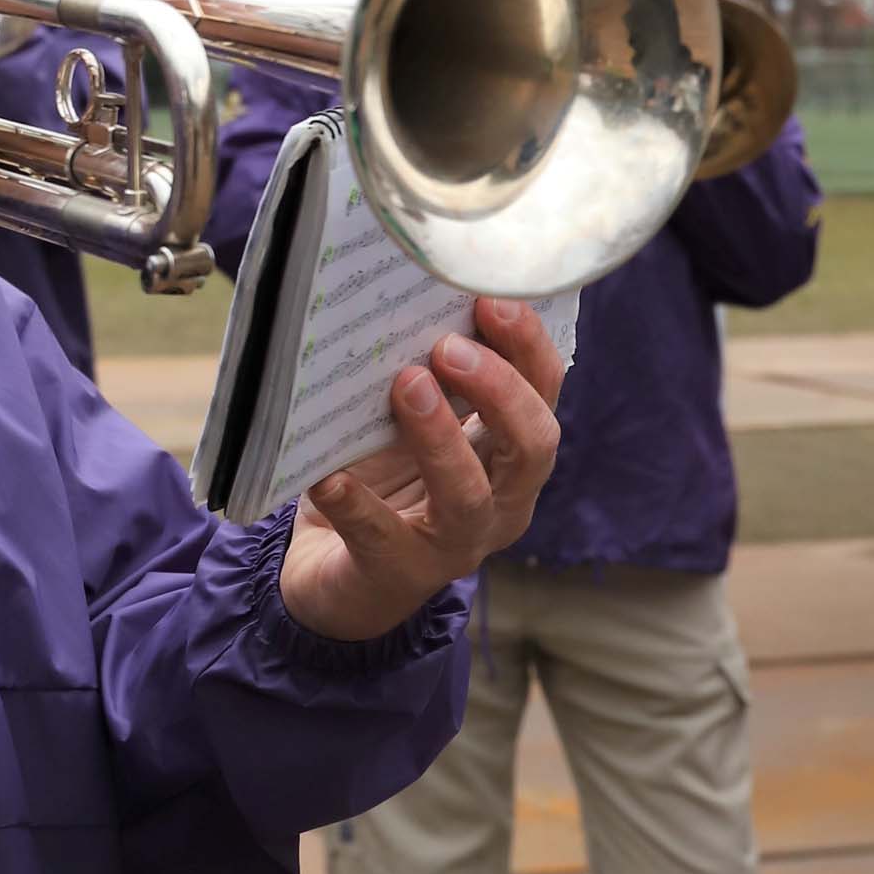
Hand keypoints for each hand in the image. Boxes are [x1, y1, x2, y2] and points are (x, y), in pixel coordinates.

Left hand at [279, 299, 564, 640]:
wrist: (331, 574)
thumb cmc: (382, 482)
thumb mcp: (409, 423)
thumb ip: (426, 377)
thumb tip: (411, 298)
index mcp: (511, 456)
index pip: (544, 394)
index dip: (528, 346)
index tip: (490, 298)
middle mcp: (500, 503)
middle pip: (532, 445)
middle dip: (499, 390)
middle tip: (448, 347)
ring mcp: (455, 545)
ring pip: (468, 495)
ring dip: (440, 436)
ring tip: (406, 384)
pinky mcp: (398, 573)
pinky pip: (380, 536)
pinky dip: (355, 503)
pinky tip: (329, 476)